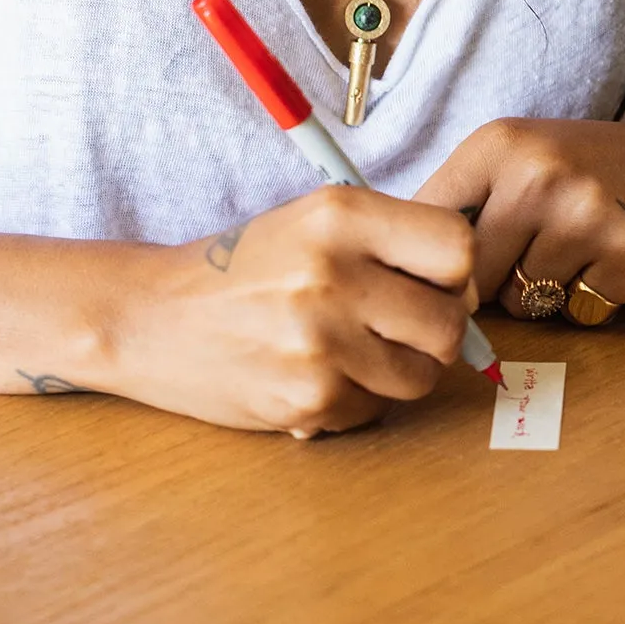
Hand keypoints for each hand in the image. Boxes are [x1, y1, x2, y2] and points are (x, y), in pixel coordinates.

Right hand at [110, 187, 475, 435]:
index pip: (458, 246)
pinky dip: (360, 398)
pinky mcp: (307, 398)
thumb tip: (471, 285)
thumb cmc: (249, 265)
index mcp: (341, 214)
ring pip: (423, 376)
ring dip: (402, 368)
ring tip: (357, 346)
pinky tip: (320, 372)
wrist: (153, 318)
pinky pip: (377, 408)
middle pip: (450, 322)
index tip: (434, 279)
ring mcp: (320, 342)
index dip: (456, 270)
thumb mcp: (317, 220)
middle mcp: (333, 274)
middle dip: (436, 328)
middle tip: (399, 322)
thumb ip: (394, 239)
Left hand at [414, 117, 624, 315]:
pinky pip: (575, 312)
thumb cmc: (597, 169)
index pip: (426, 223)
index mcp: (500, 143)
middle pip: (469, 274)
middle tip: (530, 257)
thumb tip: (403, 272)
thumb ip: (469, 205)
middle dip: (491, 283)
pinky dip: (588, 300)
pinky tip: (611, 264)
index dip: (433, 260)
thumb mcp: (526, 159)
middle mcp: (538, 174)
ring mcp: (585, 216)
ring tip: (578, 252)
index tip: (450, 269)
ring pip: (522, 300)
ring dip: (544, 293)